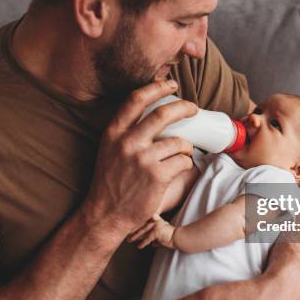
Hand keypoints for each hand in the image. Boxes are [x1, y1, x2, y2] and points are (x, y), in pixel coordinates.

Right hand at [82, 80, 197, 235]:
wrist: (106, 214)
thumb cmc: (110, 181)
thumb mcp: (109, 149)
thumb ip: (125, 131)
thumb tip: (152, 111)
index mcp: (114, 133)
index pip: (136, 99)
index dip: (157, 88)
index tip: (171, 85)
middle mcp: (127, 143)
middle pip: (162, 114)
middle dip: (184, 108)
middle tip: (193, 109)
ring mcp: (142, 160)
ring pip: (178, 142)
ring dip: (187, 146)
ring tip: (185, 152)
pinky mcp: (157, 176)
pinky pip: (182, 162)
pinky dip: (186, 163)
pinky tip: (179, 168)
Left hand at [127, 216, 175, 248]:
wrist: (180, 237)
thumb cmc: (173, 237)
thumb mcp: (163, 236)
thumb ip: (157, 239)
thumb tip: (153, 245)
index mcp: (157, 221)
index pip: (145, 222)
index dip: (137, 225)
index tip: (130, 228)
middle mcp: (156, 221)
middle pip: (142, 226)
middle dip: (133, 231)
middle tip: (126, 234)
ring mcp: (156, 226)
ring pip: (143, 232)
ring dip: (135, 237)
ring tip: (129, 240)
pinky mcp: (157, 232)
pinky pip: (148, 239)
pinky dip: (143, 243)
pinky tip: (139, 247)